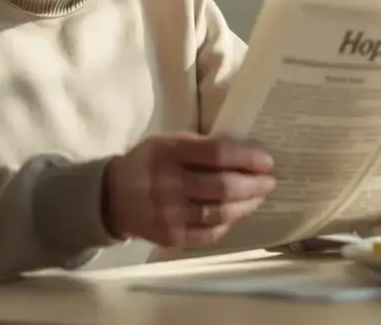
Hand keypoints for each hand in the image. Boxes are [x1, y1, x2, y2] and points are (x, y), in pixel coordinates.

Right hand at [103, 133, 275, 246]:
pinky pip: (210, 232)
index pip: (218, 154)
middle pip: (225, 187)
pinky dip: (227, 222)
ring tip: (258, 197)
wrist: (111, 197)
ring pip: (221, 213)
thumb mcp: (168, 142)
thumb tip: (246, 153)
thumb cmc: (148, 163)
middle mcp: (169, 185)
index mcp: (169, 154)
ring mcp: (170, 215)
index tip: (267, 161)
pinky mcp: (171, 237)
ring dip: (247, 205)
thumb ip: (201, 146)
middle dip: (255, 184)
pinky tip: (235, 214)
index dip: (248, 157)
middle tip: (269, 182)